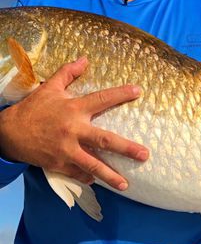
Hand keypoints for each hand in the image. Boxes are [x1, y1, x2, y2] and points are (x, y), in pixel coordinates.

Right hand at [0, 57, 148, 189]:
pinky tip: (99, 181)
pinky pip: (77, 173)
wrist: (7, 133)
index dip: (120, 94)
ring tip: (126, 185)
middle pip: (104, 140)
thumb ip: (68, 73)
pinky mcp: (58, 164)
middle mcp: (73, 131)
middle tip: (145, 154)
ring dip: (110, 175)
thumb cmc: (33, 109)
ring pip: (92, 164)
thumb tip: (84, 59)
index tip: (138, 91)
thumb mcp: (50, 88)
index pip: (101, 99)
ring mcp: (66, 151)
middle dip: (126, 148)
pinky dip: (88, 178)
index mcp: (73, 109)